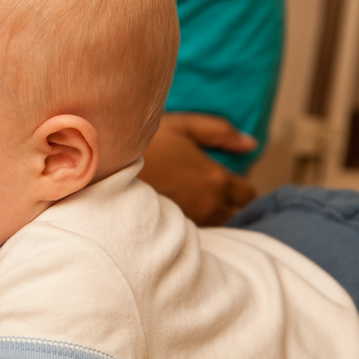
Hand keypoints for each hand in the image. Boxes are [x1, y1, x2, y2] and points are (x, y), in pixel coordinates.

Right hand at [140, 113, 257, 225]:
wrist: (106, 166)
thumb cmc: (146, 142)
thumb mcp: (184, 126)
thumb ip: (220, 132)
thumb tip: (251, 144)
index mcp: (216, 179)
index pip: (249, 195)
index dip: (242, 187)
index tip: (228, 181)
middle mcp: (208, 205)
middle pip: (238, 215)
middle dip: (234, 205)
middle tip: (217, 193)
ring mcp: (190, 220)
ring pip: (220, 227)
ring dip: (217, 216)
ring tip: (201, 203)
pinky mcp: (172, 230)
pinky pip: (198, 233)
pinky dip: (198, 223)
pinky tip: (185, 212)